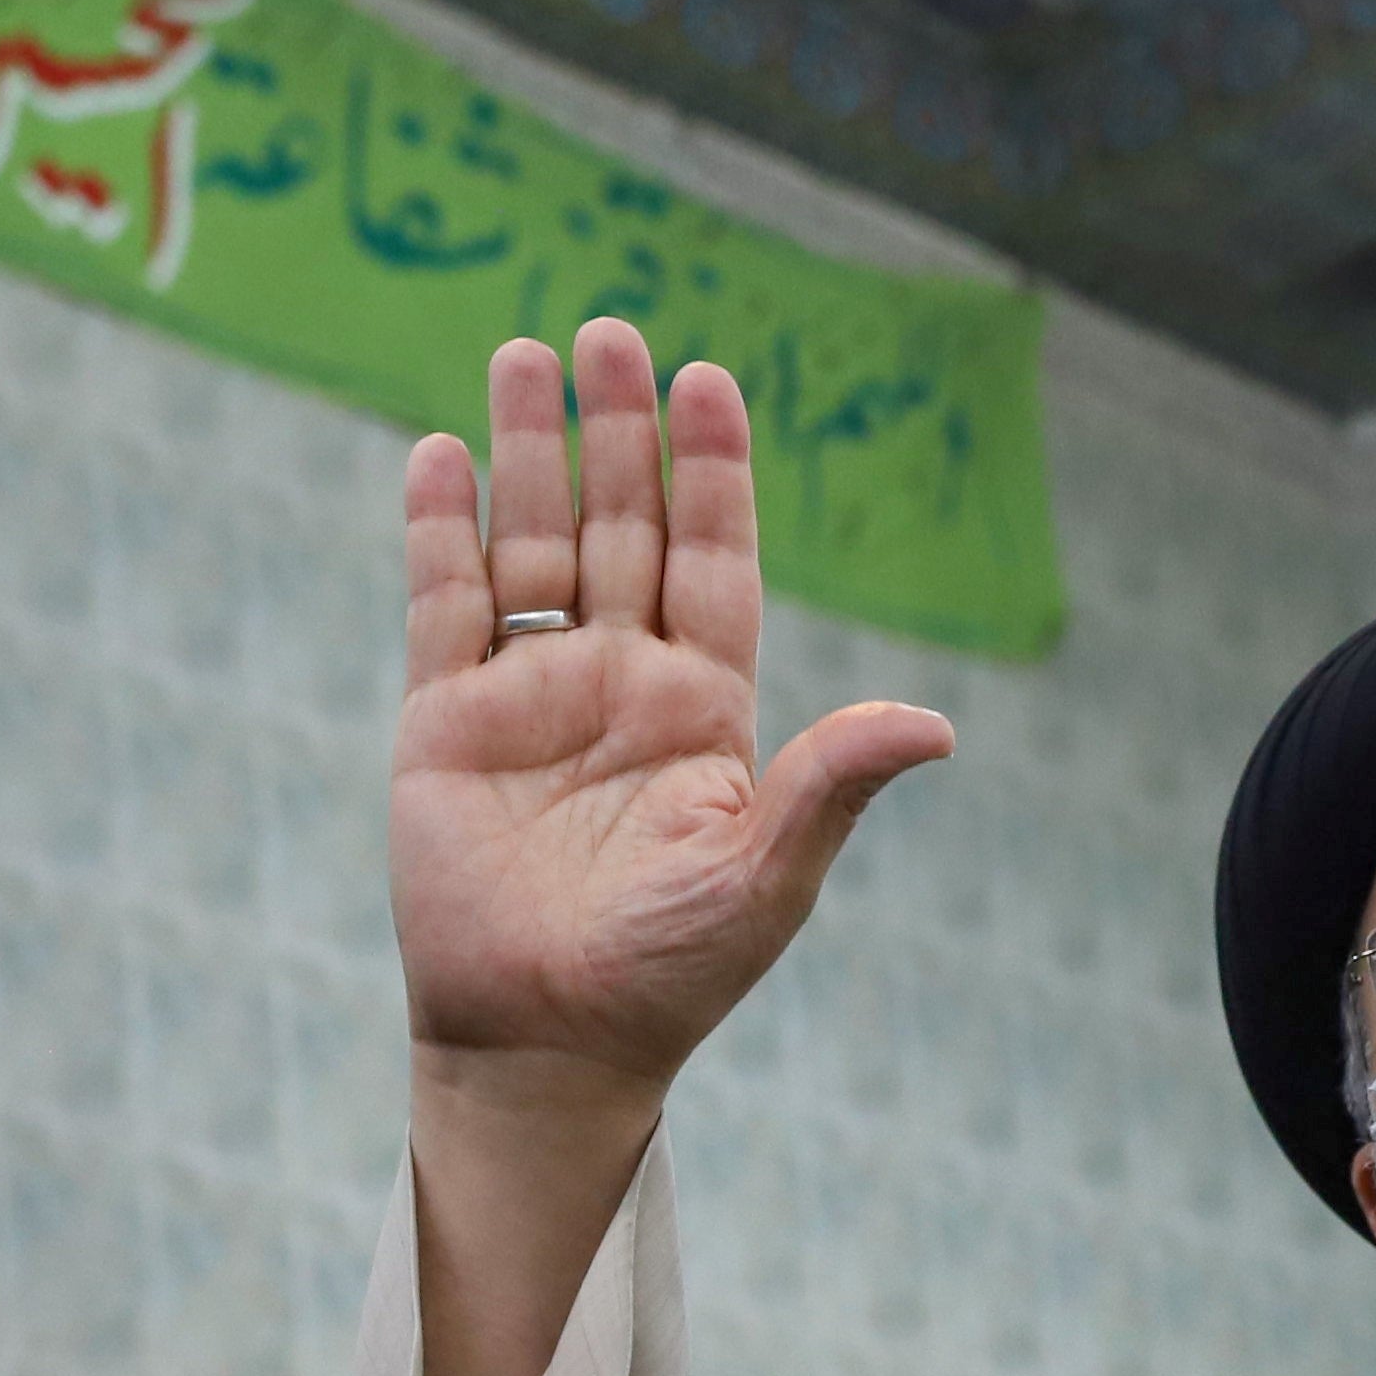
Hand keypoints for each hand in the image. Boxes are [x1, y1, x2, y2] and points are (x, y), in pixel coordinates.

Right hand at [393, 319, 951, 1375]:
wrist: (551, 1044)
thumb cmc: (672, 972)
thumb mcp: (766, 873)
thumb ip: (833, 785)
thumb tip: (937, 726)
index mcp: (706, 707)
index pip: (716, 560)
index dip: (714, 473)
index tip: (711, 380)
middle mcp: (621, 682)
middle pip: (624, 525)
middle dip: (619, 431)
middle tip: (609, 331)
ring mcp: (531, 696)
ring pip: (534, 544)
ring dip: (528, 453)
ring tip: (526, 355)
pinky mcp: (445, 725)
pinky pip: (444, 607)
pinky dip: (441, 531)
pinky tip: (438, 455)